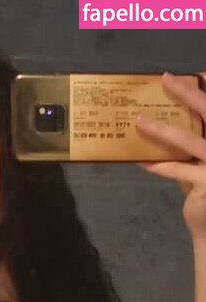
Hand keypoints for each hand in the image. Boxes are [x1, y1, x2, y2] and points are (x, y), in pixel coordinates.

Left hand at [135, 71, 205, 238]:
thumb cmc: (203, 189)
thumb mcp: (200, 161)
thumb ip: (192, 141)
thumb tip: (162, 121)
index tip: (196, 73)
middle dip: (187, 93)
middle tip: (166, 79)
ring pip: (188, 140)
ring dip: (162, 129)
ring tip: (139, 120)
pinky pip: (178, 170)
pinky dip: (158, 165)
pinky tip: (142, 161)